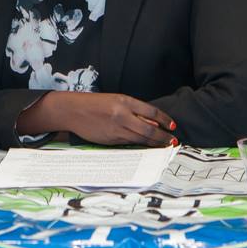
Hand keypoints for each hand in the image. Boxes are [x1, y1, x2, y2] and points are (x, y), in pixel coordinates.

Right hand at [52, 92, 177, 146]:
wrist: (73, 111)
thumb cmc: (95, 103)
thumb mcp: (116, 101)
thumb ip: (134, 110)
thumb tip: (153, 121)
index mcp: (124, 101)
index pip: (151, 111)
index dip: (164, 119)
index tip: (173, 125)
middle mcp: (121, 115)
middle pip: (149, 128)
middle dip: (163, 137)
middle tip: (173, 141)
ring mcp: (116, 129)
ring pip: (140, 138)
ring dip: (154, 143)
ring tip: (164, 146)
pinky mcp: (110, 140)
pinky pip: (129, 143)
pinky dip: (140, 146)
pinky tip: (147, 147)